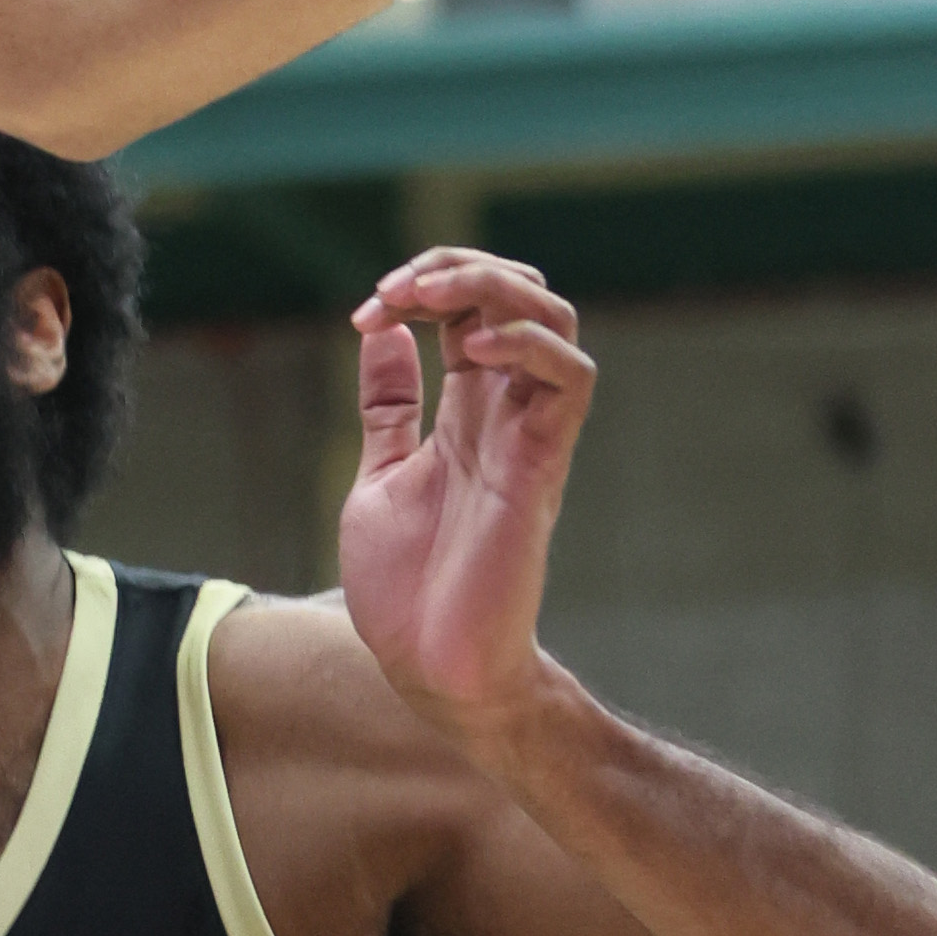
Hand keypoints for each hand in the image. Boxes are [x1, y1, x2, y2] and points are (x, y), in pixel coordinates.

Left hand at [338, 251, 592, 739]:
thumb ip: (390, 409)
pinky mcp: (541, 467)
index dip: (422, 287)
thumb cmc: (408, 589)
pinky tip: (472, 347)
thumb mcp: (380, 476)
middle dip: (459, 266)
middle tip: (396, 289)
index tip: (366, 314)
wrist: (430, 669)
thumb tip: (382, 336)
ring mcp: (527, 436)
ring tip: (430, 298)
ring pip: (554, 320)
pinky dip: (527, 345)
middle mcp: (503, 413)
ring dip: (493, 288)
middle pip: (519, 295)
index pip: (470, 308)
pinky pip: (570, 382)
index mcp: (466, 412)